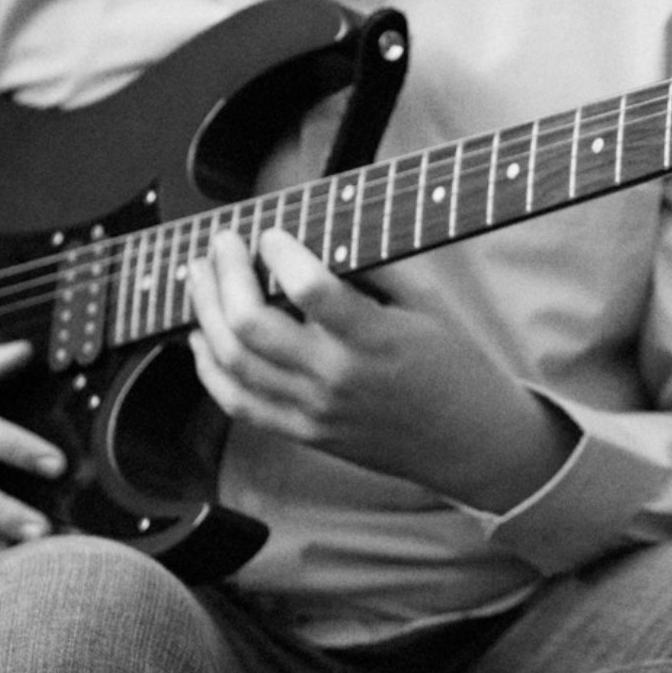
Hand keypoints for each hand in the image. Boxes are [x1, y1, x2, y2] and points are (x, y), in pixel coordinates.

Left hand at [185, 227, 578, 512]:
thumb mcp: (426, 304)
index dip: (280, 252)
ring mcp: (315, 411)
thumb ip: (373, 266)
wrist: (472, 444)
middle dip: (225, 274)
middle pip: (252, 325)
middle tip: (221, 242)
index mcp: (375, 339)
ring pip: (233, 362)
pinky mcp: (304, 433)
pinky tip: (199, 336)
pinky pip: (238, 404)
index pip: (310, 289)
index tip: (271, 231)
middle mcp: (337, 378)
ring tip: (199, 276)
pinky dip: (208, 369)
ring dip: (206, 312)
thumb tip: (321, 228)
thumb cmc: (456, 368)